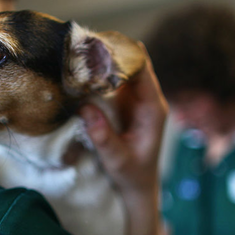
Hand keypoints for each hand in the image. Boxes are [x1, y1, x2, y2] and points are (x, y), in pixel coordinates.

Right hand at [79, 48, 167, 201]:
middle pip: (134, 63)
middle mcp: (147, 99)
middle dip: (112, 54)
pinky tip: (83, 69)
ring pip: (122, 69)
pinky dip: (99, 73)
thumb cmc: (132, 175)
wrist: (137, 186)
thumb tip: (85, 109)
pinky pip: (113, 80)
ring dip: (104, 61)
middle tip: (85, 48)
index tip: (100, 52)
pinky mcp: (123, 103)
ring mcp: (135, 99)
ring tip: (81, 54)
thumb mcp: (117, 160)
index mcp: (153, 109)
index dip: (124, 57)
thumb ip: (104, 137)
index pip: (143, 71)